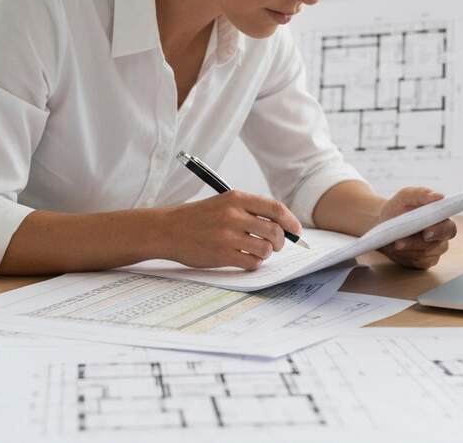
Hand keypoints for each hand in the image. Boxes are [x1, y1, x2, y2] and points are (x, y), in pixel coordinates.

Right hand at [159, 191, 302, 270]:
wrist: (166, 230)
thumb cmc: (197, 218)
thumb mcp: (223, 203)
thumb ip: (249, 211)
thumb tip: (280, 226)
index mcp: (236, 198)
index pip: (276, 209)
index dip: (291, 221)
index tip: (295, 231)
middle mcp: (233, 215)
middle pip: (274, 230)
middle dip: (280, 241)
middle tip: (276, 245)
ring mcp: (227, 236)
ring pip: (265, 248)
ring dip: (266, 253)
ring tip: (257, 252)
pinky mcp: (221, 255)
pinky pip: (251, 263)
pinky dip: (254, 263)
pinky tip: (246, 259)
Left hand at [376, 186, 455, 268]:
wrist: (384, 222)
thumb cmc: (399, 207)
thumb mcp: (406, 196)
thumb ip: (422, 194)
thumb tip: (439, 196)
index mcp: (442, 219)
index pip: (449, 228)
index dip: (440, 231)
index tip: (426, 231)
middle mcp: (441, 236)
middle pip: (437, 245)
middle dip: (416, 243)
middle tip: (400, 242)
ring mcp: (434, 250)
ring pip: (425, 254)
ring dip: (408, 250)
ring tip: (394, 243)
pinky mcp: (424, 261)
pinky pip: (419, 263)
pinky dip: (407, 257)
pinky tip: (397, 251)